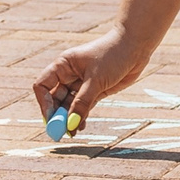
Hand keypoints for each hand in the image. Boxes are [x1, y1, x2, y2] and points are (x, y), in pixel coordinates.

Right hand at [34, 27, 151, 123]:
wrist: (136, 46)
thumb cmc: (112, 55)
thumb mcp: (96, 80)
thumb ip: (82, 103)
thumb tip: (70, 123)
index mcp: (63, 65)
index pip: (43, 86)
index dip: (44, 103)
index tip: (51, 119)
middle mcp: (69, 74)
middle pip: (55, 98)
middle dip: (57, 115)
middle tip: (60, 132)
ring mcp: (82, 83)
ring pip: (69, 104)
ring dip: (69, 118)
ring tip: (71, 133)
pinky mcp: (95, 90)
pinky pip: (83, 107)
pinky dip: (80, 117)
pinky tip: (80, 127)